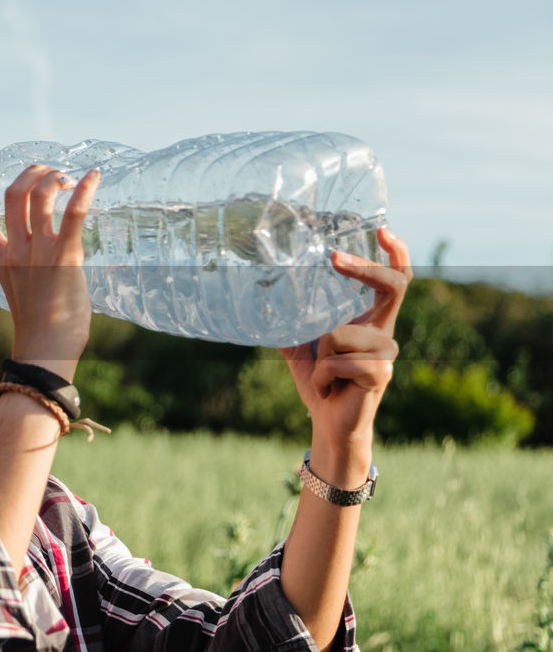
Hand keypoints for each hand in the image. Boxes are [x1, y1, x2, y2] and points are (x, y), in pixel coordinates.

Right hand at [0, 165, 99, 381]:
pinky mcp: (65, 256)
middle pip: (13, 196)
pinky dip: (85, 190)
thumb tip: (50, 264)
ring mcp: (39, 252)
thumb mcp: (21, 293)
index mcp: (2, 260)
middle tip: (49, 173)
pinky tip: (94, 177)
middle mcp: (17, 250)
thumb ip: (28, 271)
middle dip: (31, 174)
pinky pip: (73, 214)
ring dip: (54, 178)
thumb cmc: (39, 329)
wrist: (45, 349)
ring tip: (68, 178)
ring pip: (39, 196)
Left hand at [279, 227, 412, 474]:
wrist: (328, 423)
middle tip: (334, 258)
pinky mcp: (381, 374)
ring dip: (318, 356)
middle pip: (392, 287)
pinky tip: (327, 390)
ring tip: (322, 376)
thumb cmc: (319, 381)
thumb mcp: (299, 345)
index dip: (395, 253)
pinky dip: (320, 375)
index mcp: (371, 320)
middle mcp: (386, 331)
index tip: (380, 229)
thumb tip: (255, 297)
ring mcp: (387, 353)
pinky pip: (337, 361)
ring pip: (341, 333)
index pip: (396, 280)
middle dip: (364, 269)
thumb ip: (288, 321)